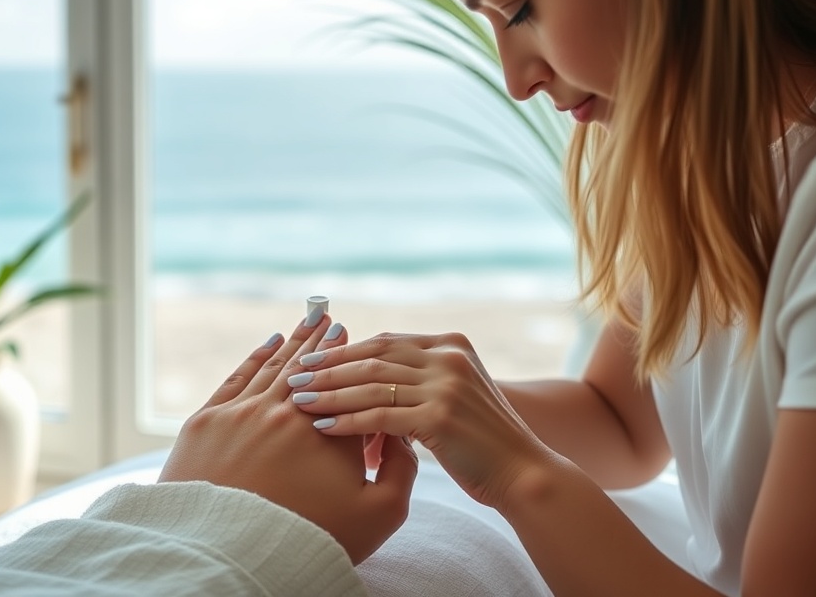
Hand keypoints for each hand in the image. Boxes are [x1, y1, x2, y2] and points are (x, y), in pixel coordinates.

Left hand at [159, 314, 417, 564]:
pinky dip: (255, 357)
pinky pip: (236, 378)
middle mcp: (282, 412)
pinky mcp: (205, 424)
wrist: (227, 560)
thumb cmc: (311, 541)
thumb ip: (401, 472)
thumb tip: (400, 437)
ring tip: (306, 322)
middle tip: (329, 317)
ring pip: (271, 366)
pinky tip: (269, 344)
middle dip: (319, 341)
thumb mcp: (377, 517)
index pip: (342, 384)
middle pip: (305, 368)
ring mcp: (239, 414)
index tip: (351, 334)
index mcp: (326, 431)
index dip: (347, 359)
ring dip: (292, 342)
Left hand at [288, 332, 554, 509]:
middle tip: (293, 378)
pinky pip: (379, 415)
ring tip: (298, 401)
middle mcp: (449, 357)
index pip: (383, 341)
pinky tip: (323, 426)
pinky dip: (347, 420)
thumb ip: (416, 379)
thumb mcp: (449, 395)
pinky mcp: (439, 416)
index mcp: (450, 344)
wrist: (522, 474)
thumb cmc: (478, 442)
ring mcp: (446, 385)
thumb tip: (358, 375)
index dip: (342, 350)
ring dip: (330, 393)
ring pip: (371, 384)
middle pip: (372, 358)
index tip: (309, 360)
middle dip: (328, 368)